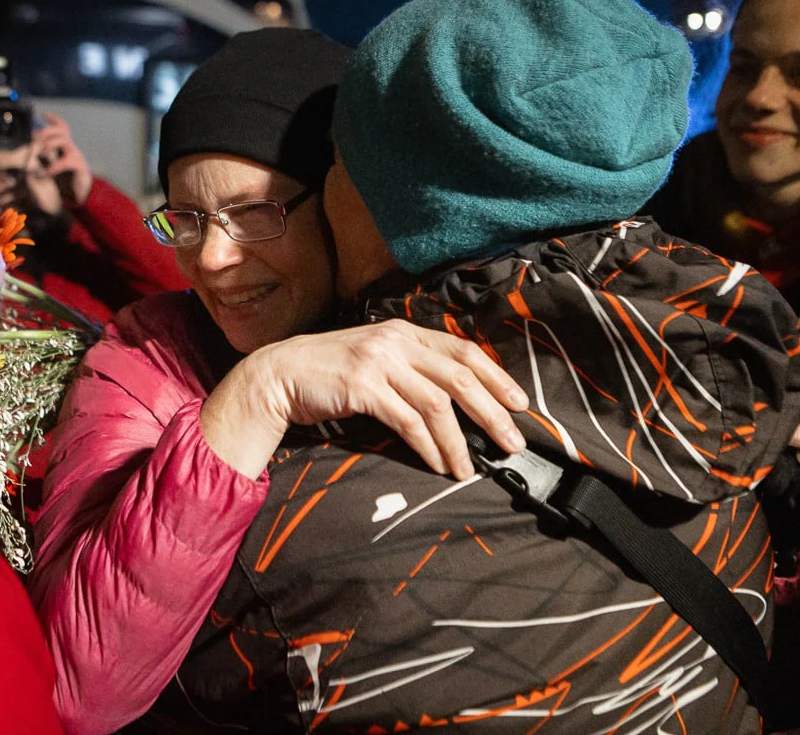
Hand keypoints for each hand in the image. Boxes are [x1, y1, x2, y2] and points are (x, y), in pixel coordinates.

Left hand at [34, 112, 92, 203]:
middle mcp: (72, 149)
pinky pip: (66, 162)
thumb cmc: (66, 182)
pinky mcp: (80, 167)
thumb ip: (42, 161)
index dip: (54, 120)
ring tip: (41, 153)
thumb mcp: (52, 169)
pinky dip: (54, 166)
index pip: (62, 128)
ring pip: (64, 141)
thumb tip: (28, 154)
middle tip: (36, 136)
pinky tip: (46, 173)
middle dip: (47, 130)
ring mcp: (77, 157)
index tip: (44, 114)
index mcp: (65, 148)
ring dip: (50, 144)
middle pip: (62, 130)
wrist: (82, 197)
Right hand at [202, 320, 528, 481]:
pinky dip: (428, 446)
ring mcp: (379, 362)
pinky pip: (407, 421)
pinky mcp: (362, 387)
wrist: (279, 375)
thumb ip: (410, 368)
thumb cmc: (329, 373)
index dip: (497, 377)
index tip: (520, 404)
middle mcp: (396, 341)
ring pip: (437, 404)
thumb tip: (454, 400)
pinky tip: (437, 464)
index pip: (464, 350)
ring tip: (469, 468)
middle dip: (492, 412)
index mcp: (404, 331)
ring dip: (459, 441)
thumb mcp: (375, 359)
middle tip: (510, 443)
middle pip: (460, 376)